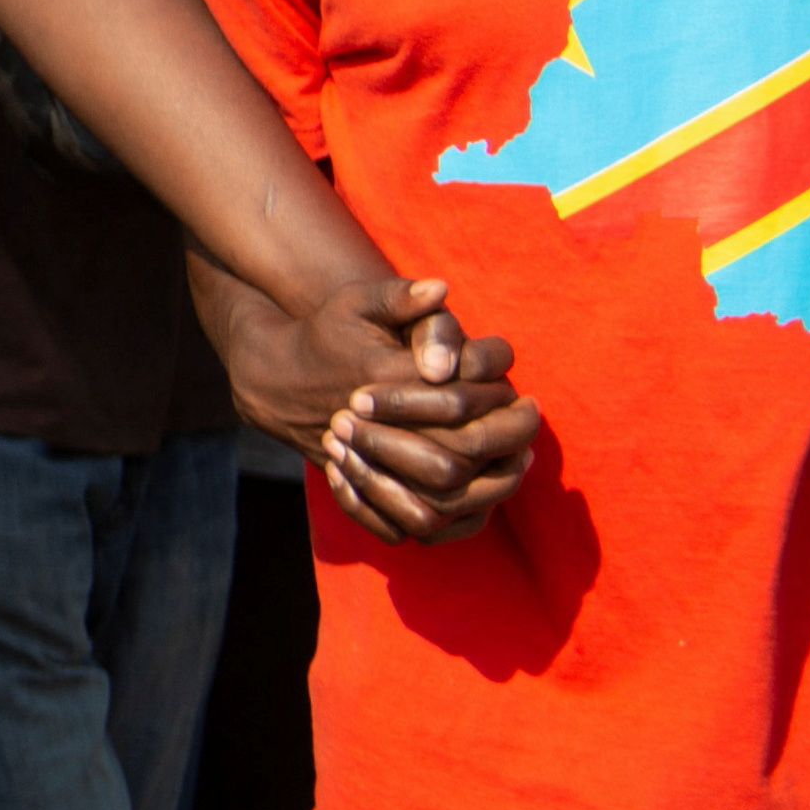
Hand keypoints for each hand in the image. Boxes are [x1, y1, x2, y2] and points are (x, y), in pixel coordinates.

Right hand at [199, 266, 536, 541]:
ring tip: (517, 462)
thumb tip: (440, 289)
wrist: (278, 379)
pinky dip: (453, 516)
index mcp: (383, 382)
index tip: (526, 396)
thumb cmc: (329, 335)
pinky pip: (414, 520)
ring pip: (442, 497)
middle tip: (531, 426)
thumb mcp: (358, 303)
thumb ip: (401, 296)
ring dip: (489, 484)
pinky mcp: (363, 488)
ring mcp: (367, 464)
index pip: (462, 403)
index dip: (502, 402)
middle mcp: (375, 430)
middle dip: (507, 442)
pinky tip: (480, 494)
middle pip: (461, 455)